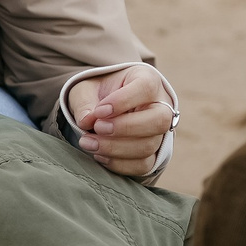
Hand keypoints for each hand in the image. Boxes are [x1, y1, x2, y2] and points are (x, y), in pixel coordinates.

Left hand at [64, 64, 173, 178]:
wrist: (104, 109)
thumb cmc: (97, 94)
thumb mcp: (85, 89)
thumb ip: (84, 102)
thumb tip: (86, 121)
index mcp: (147, 80)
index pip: (146, 88)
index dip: (123, 101)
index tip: (99, 111)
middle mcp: (161, 105)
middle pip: (159, 120)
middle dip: (125, 128)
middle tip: (97, 128)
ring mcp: (160, 132)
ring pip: (149, 146)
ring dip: (115, 148)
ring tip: (88, 142)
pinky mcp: (153, 154)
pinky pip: (143, 165)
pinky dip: (119, 164)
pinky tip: (99, 155)